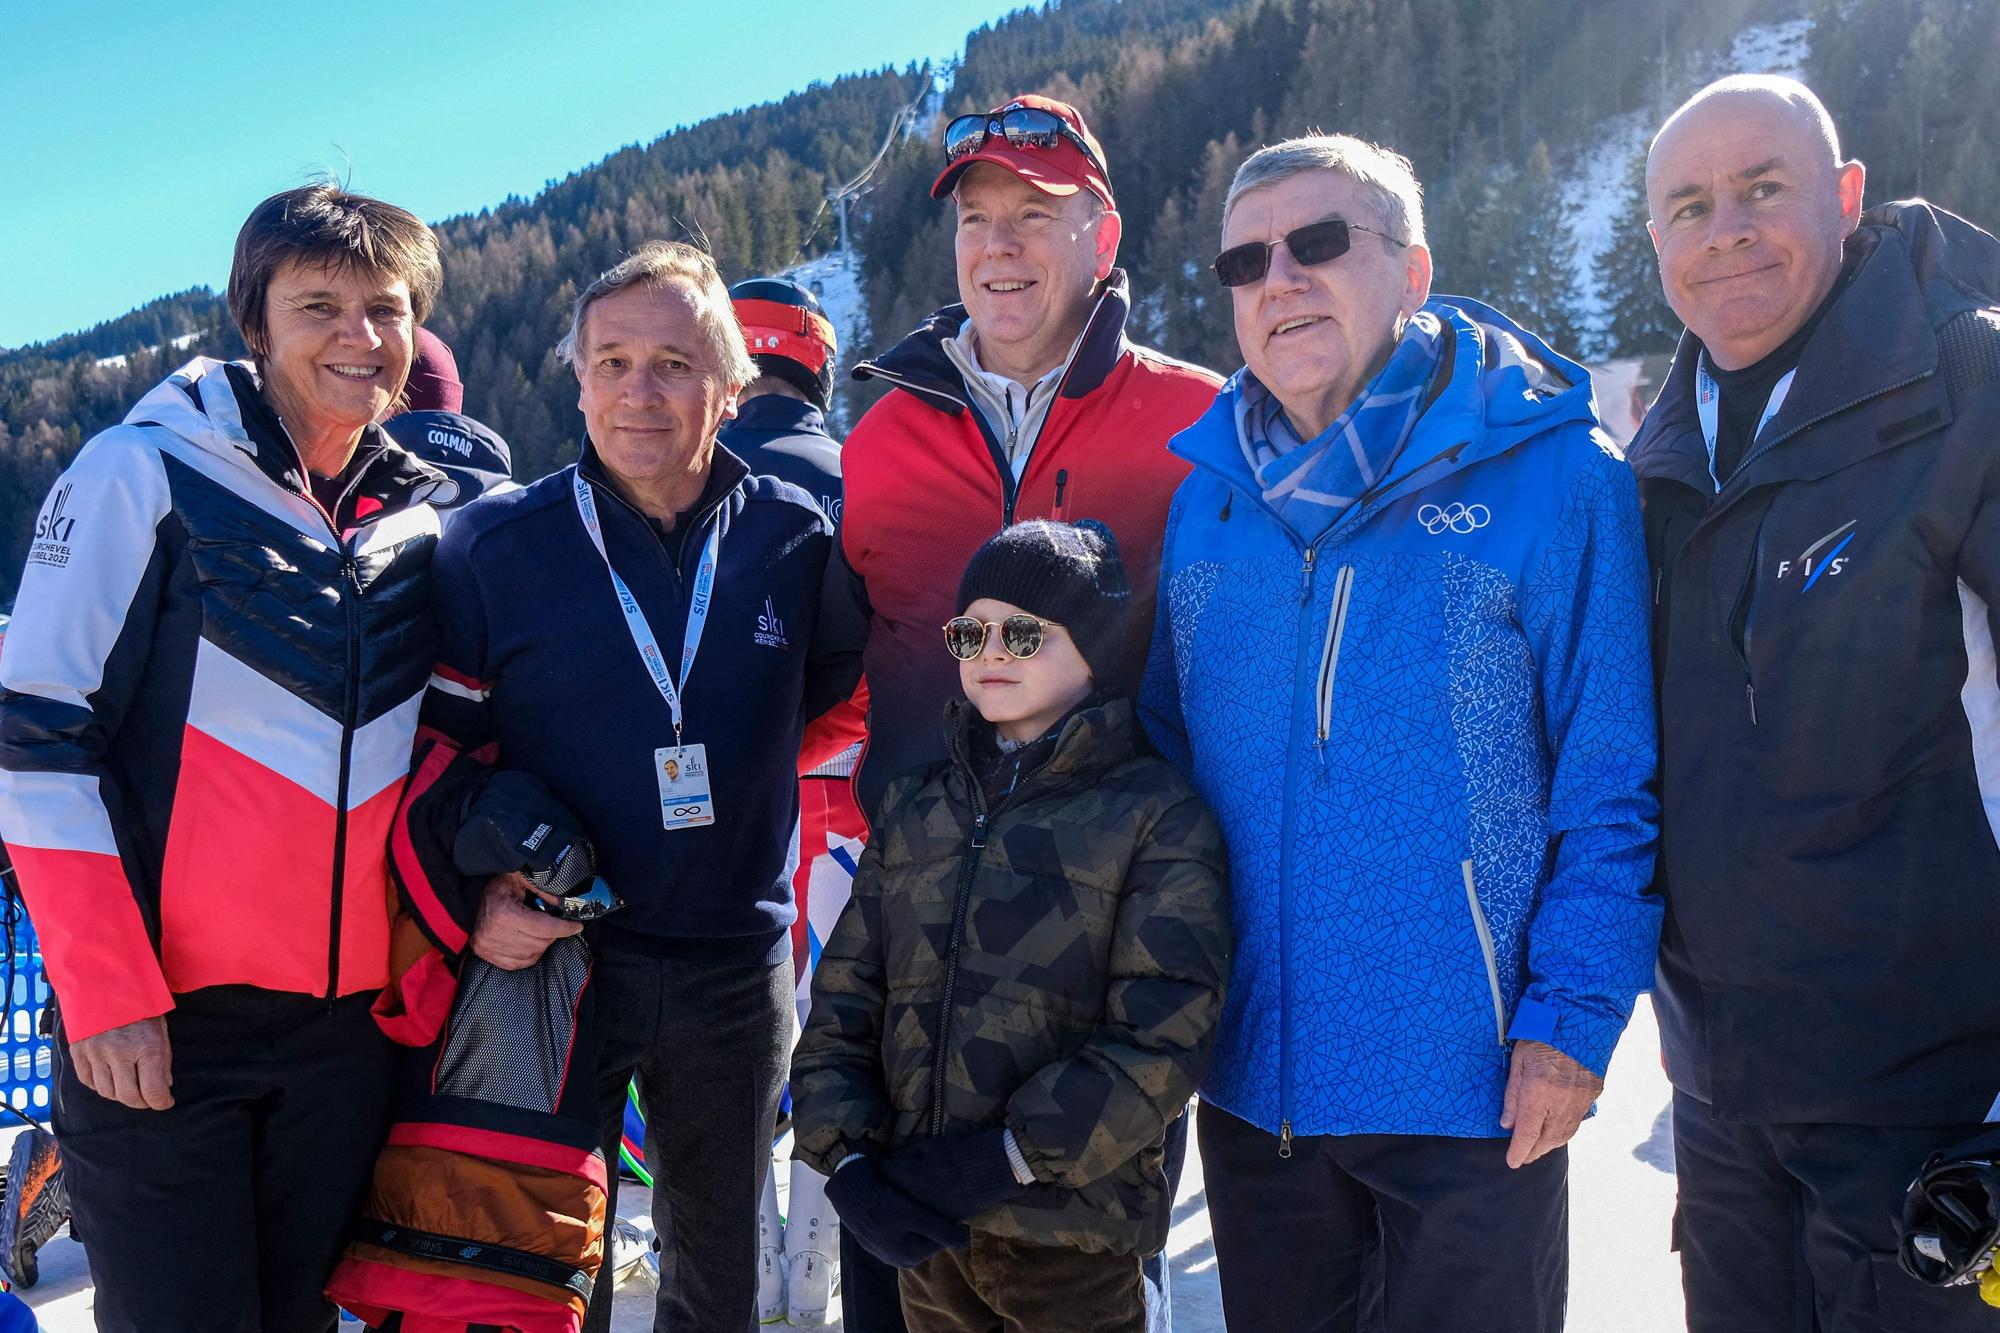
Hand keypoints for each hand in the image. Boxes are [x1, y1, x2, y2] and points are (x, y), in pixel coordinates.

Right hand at [70, 1016, 172, 1109]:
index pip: (153, 1091)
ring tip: (130, 1088)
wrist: (106, 983)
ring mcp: (96, 1054)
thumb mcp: (162, 1029)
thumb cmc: (140, 1006)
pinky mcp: (78, 1052)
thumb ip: (163, 1060)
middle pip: (128, 1097)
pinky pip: (88, 1081)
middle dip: (142, 1102)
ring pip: (107, 1092)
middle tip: (148, 1098)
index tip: (165, 1102)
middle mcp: (119, 1054)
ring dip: (120, 1095)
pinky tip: (111, 1079)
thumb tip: (164, 1087)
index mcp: (146, 1047)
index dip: (161, 1102)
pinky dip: (100, 1086)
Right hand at [469, 872, 580, 969]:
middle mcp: (494, 934)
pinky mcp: (487, 955)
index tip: (577, 926)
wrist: (471, 897)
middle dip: (553, 933)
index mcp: (503, 913)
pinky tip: (531, 941)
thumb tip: (564, 903)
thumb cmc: (500, 886)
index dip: (564, 928)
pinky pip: (519, 963)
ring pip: (532, 954)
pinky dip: (530, 954)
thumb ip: (543, 889)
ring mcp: (489, 947)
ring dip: (542, 943)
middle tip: (554, 922)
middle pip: (540, 942)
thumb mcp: (521, 877)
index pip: (544, 927)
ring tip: (540, 929)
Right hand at [824, 1157, 967, 1268]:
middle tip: (931, 1199)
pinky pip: (896, 1228)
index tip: (946, 1203)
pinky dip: (900, 1217)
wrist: (849, 1196)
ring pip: (910, 1232)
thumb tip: (965, 1245)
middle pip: (925, 1237)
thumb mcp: (916, 1216)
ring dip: (916, 1218)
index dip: (945, 1221)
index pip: (939, 1241)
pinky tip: (899, 1201)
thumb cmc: (884, 1206)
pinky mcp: (874, 1238)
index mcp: (909, 1257)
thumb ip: (941, 1231)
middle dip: (930, 1220)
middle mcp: (897, 1259)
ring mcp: (884, 1250)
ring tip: (915, 1198)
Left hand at [880, 1129, 1028, 1221]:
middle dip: (887, 1186)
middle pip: (892, 1194)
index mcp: (913, 1177)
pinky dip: (917, 1213)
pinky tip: (916, 1205)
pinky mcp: (943, 1220)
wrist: (991, 1170)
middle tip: (887, 1179)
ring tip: (899, 1193)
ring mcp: (930, 1212)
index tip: (883, 1162)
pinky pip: (922, 1219)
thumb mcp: (931, 1146)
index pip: (886, 1171)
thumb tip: (891, 1161)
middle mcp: (918, 1199)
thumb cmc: (961, 1153)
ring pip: (905, 1210)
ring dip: (900, 1201)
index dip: (883, 1164)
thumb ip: (908, 1155)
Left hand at [1500, 1039, 1602, 1168]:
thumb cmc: (1542, 1035)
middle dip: (1534, 1152)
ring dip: (1549, 1144)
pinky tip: (1555, 1131)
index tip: (1512, 1162)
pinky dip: (1563, 1132)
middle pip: (1547, 1139)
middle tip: (1522, 1157)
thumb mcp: (1518, 1061)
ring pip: (1564, 1134)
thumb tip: (1507, 1124)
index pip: (1527, 1133)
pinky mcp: (1592, 1094)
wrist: (1580, 1019)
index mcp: (1539, 1091)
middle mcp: (1561, 1101)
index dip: (1519, 1151)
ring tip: (1537, 1148)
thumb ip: (1512, 1095)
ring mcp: (1580, 1099)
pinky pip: (1576, 1122)